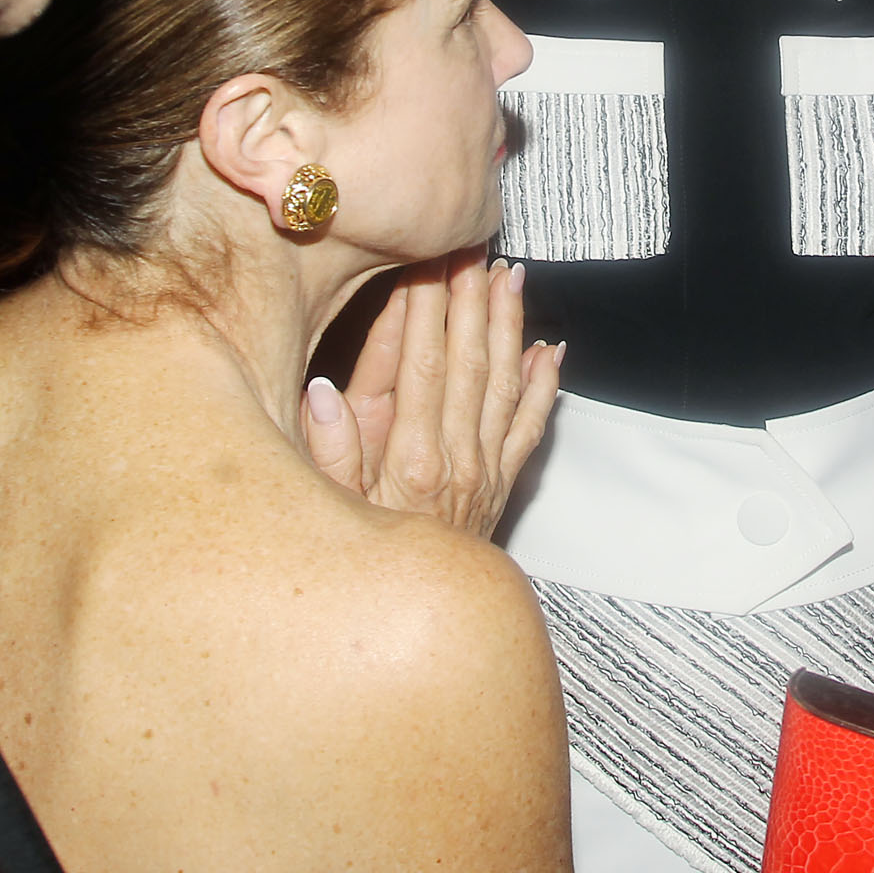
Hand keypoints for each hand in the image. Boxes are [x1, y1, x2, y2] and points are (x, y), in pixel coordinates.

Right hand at [303, 250, 559, 539]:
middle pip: (467, 361)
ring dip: (510, 325)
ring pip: (503, 382)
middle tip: (475, 245)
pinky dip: (544, 386)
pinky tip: (551, 349)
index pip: (420, 364)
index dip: (426, 308)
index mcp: (409, 459)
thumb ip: (327, 452)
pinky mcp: (502, 484)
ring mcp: (485, 470)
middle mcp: (456, 458)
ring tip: (512, 275)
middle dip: (471, 298)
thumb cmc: (361, 568)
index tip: (429, 260)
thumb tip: (322, 392)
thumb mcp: (326, 513)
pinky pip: (529, 427)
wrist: (413, 627)